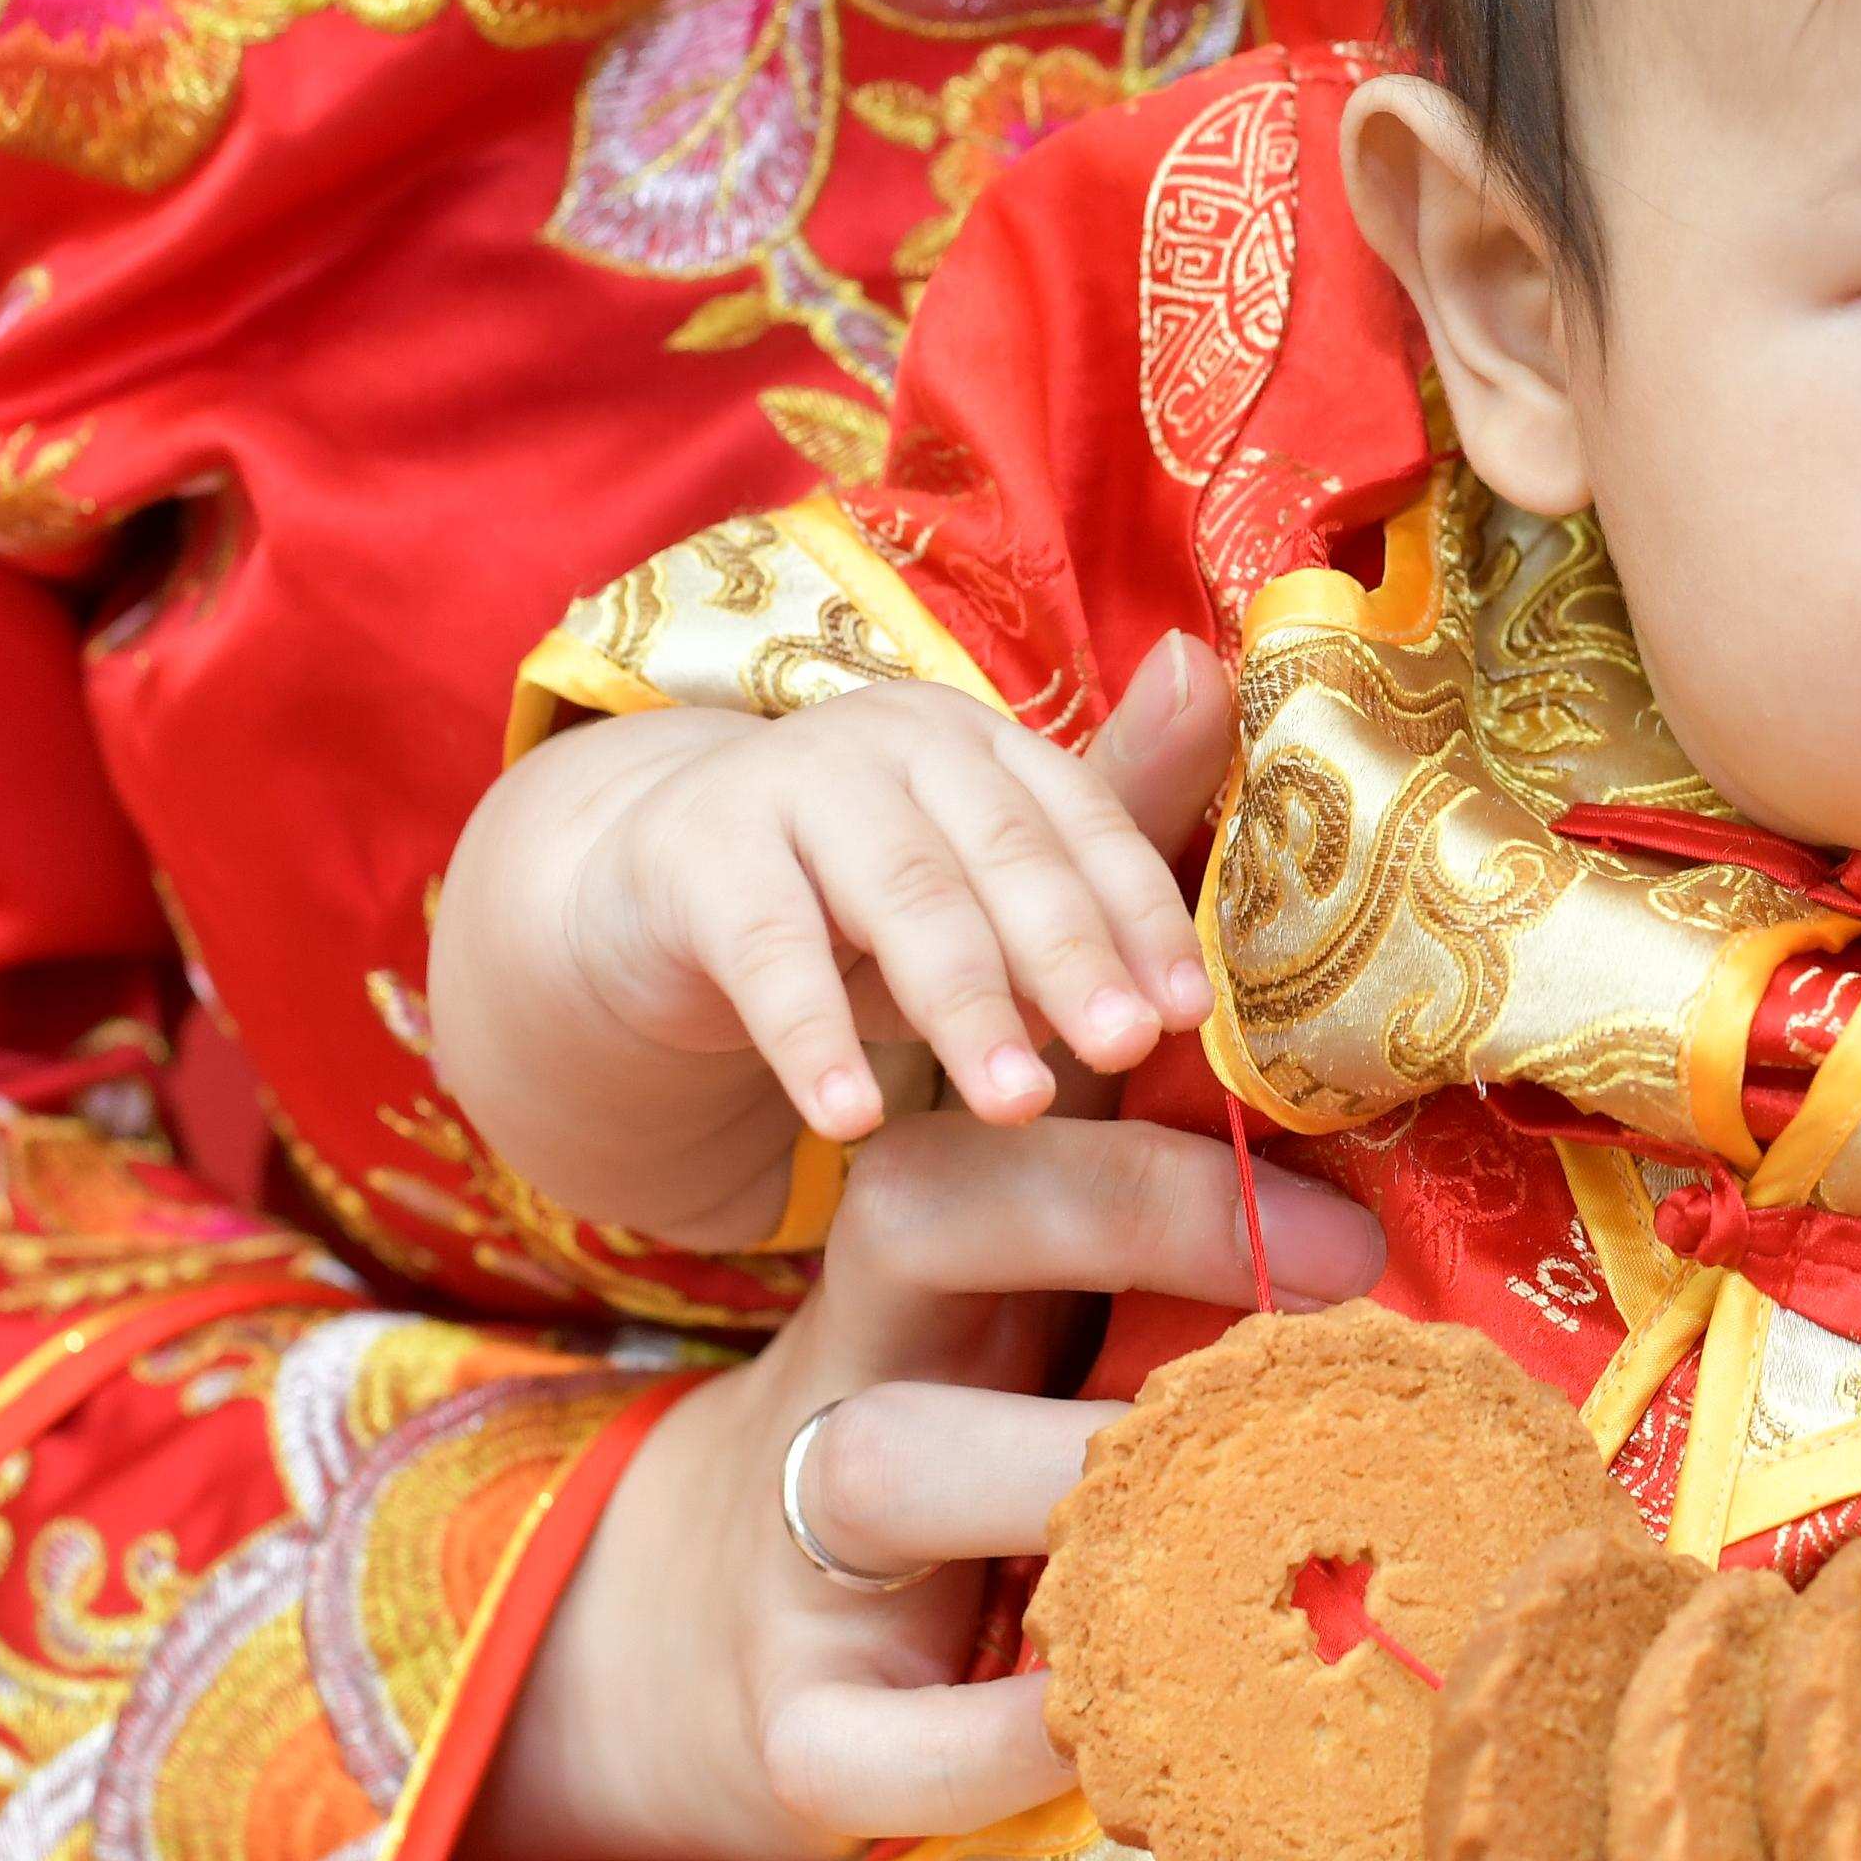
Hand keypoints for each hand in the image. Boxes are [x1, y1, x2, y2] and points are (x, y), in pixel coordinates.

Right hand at [429, 636, 1234, 1249]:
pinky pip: (764, 951)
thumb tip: (1205, 913)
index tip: (1191, 1013)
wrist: (655, 898)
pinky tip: (850, 1120)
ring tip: (1016, 1105)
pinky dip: (811, 1037)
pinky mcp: (694, 852)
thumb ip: (1085, 886)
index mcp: (986, 745)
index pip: (1082, 817)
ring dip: (963, 1000)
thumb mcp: (978, 903)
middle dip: (1069, 952)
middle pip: (1000, 847)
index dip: (1139, 910)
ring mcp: (790, 783)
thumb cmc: (859, 912)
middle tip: (1124, 1050)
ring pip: (898, 893)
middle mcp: (897, 740)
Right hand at [461, 1107, 1391, 1860]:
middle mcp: (840, 1388)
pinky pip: (881, 1740)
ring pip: (882, 1468)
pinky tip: (1128, 1735)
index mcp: (911, 1297)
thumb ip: (1145, 1299)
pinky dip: (1005, 1746)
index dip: (1155, 1172)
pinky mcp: (796, 1735)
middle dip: (1127, 1236)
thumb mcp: (1005, 1370)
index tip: (1345, 1244)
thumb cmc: (945, 1497)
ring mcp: (795, 1562)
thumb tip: (1381, 1243)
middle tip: (1315, 1348)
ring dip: (1070, 1488)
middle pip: (914, 1228)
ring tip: (1244, 1537)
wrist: (677, 1664)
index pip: (984, 1154)